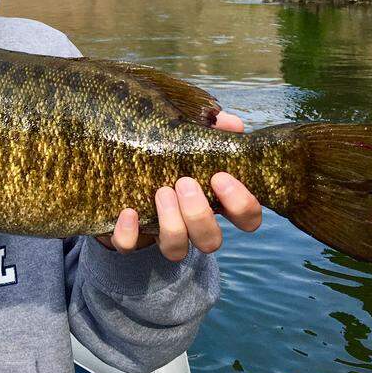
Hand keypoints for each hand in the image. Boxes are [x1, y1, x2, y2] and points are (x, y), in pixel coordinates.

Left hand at [94, 111, 261, 259]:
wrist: (123, 171)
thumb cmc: (170, 154)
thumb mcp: (192, 138)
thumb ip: (213, 130)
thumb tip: (229, 122)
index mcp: (215, 203)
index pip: (248, 219)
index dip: (242, 205)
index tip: (220, 176)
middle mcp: (192, 226)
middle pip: (211, 240)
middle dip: (199, 214)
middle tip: (184, 182)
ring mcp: (161, 235)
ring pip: (176, 250)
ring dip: (172, 224)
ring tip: (162, 191)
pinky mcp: (130, 237)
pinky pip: (129, 247)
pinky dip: (129, 234)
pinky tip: (129, 211)